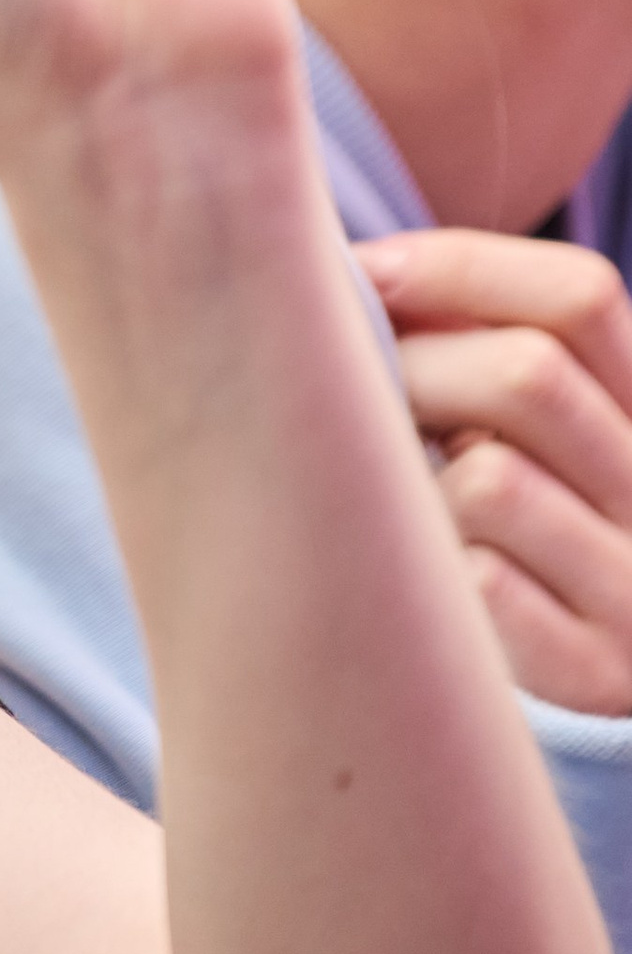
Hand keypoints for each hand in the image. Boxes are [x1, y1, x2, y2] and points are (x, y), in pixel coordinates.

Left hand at [363, 231, 631, 717]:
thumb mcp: (523, 427)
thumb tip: (362, 273)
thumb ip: (478, 346)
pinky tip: (426, 586)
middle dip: (414, 368)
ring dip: (418, 486)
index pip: (582, 297)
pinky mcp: (599, 677)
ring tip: (403, 507)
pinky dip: (431, 575)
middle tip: (354, 397)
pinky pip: (479, 585)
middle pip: (529, 377)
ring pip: (490, 482)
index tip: (364, 276)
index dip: (458, 270)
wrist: (581, 683)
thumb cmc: (514, 531)